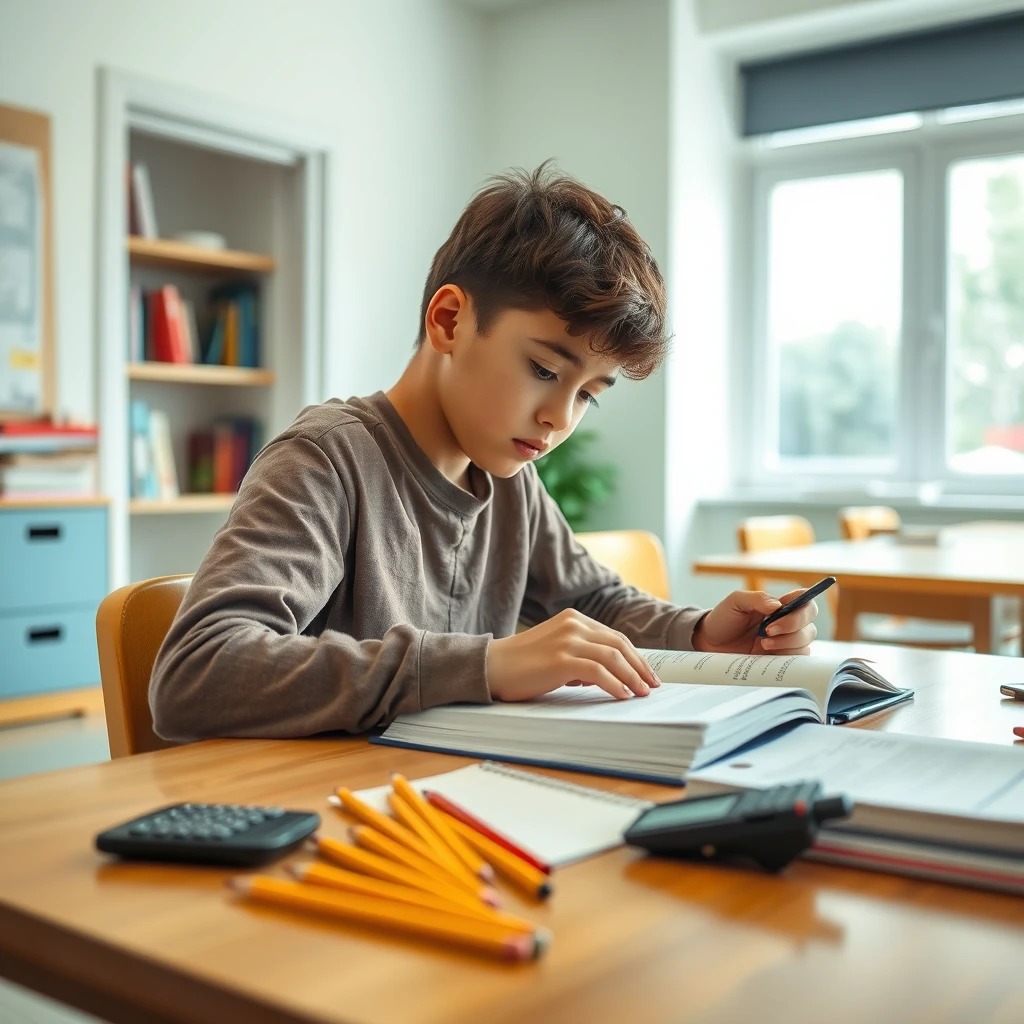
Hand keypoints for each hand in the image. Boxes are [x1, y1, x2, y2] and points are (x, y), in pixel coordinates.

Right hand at [487, 609, 660, 701]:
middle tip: (652, 685)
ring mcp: (568, 640)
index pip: (614, 637)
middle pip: (619, 644)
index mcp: (574, 619)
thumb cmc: (521, 665)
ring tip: (641, 692)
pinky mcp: (561, 659)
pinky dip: (615, 684)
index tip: (647, 673)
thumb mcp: (556, 651)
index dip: (635, 656)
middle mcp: (574, 624)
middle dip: (640, 666)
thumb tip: (607, 675)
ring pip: (613, 656)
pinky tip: (622, 695)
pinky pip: (598, 671)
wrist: (491, 666)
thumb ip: (581, 656)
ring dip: (632, 676)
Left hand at [693, 589, 817, 655]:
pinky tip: (767, 655)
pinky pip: (797, 660)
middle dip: (791, 625)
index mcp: (780, 606)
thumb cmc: (724, 619)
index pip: (805, 600)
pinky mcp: (781, 660)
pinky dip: (785, 657)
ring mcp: (786, 643)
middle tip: (767, 630)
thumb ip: (758, 598)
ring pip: (805, 642)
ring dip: (786, 643)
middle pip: (809, 622)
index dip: (805, 602)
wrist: (711, 644)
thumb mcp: (736, 601)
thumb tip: (778, 606)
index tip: (785, 608)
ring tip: (762, 644)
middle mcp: (788, 623)